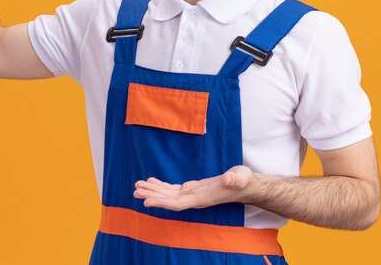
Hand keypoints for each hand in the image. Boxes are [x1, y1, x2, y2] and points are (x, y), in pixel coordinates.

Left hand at [134, 165, 254, 210]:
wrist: (245, 185)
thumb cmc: (242, 181)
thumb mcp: (240, 177)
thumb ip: (234, 178)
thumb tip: (228, 178)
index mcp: (201, 198)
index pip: (177, 204)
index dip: (161, 203)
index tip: (146, 202)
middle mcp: (194, 199)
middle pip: (168, 200)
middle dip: (152, 196)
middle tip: (135, 191)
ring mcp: (192, 195)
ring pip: (168, 195)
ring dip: (153, 190)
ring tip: (137, 186)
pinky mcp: (192, 189)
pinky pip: (173, 189)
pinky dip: (161, 186)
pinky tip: (152, 181)